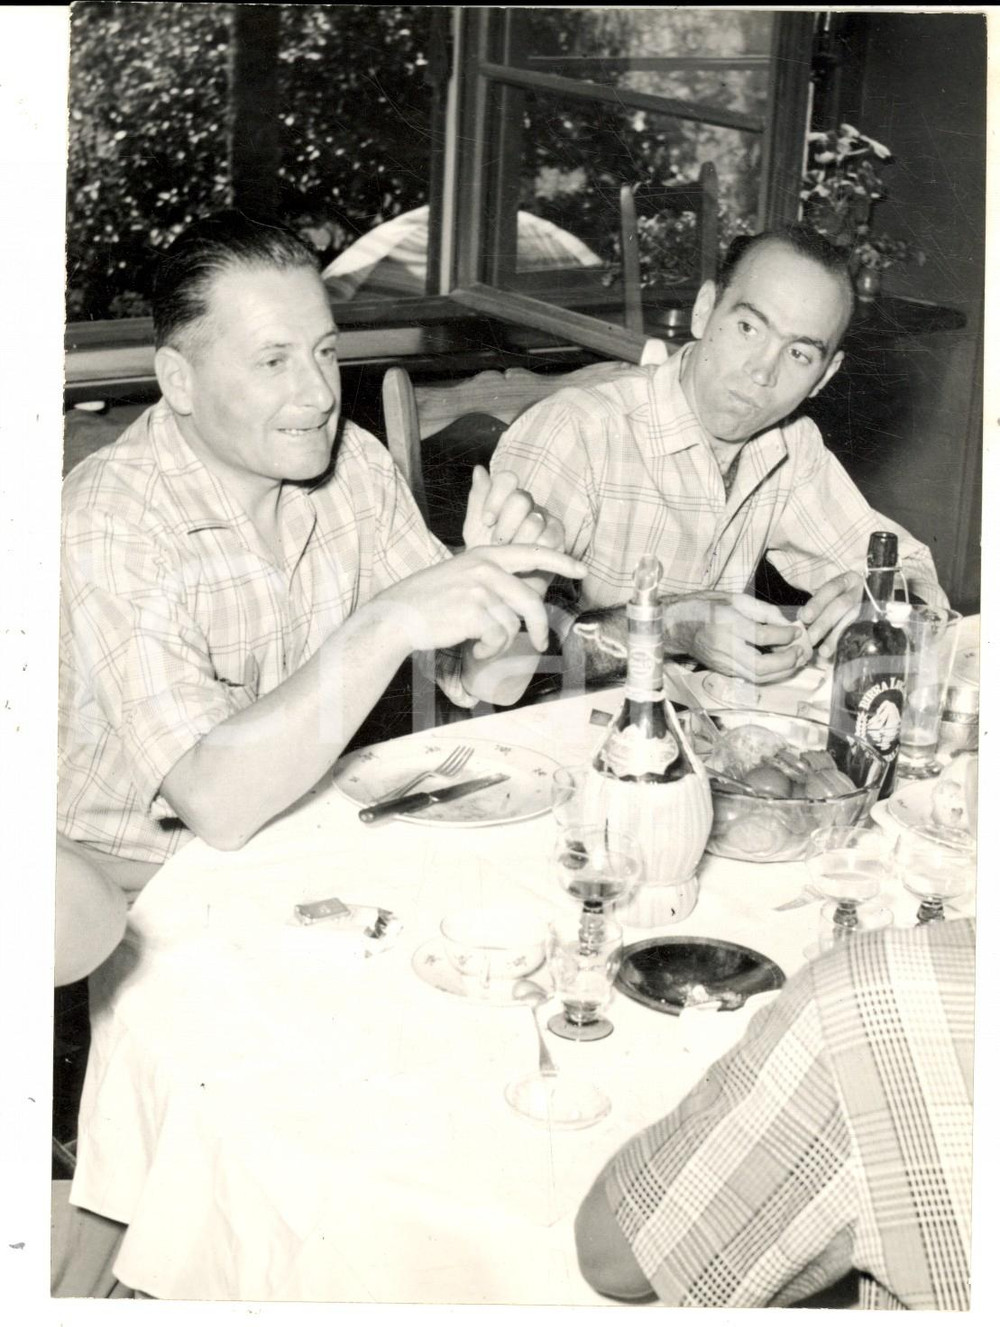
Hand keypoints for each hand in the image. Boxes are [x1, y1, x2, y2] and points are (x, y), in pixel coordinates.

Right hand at [373, 543, 585, 662]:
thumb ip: (490, 578)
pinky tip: (473, 647)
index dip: (560, 560)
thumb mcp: (460, 575)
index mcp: (484, 556)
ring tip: (482, 643)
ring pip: (513, 624)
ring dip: (501, 643)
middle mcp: (484, 568)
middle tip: (541, 644)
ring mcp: (479, 589)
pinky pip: (498, 638)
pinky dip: (488, 650)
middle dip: (540, 627)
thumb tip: (524, 597)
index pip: (531, 552)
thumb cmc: (428, 601)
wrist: (397, 615)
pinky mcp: (473, 612)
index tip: (582, 569)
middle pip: (530, 601)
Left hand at [463, 465, 567, 601]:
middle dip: (505, 525)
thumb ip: (477, 500)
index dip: (495, 499)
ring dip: (518, 542)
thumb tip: (479, 469)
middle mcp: (529, 505)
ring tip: (510, 554)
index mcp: (508, 497)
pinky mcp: (558, 538)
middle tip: (498, 543)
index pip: (507, 480)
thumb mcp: (474, 528)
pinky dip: (533, 552)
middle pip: (521, 499)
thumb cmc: (486, 556)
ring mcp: (546, 520)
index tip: (486, 521)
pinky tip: (525, 560)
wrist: (499, 585)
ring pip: (534, 520)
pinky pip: (549, 538)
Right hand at [662, 592, 809, 682]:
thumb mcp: (735, 599)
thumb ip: (763, 611)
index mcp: (727, 623)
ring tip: (796, 660)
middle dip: (787, 661)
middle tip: (800, 651)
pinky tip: (782, 665)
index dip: (784, 636)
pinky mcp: (724, 672)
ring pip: (758, 677)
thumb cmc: (706, 608)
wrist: (677, 626)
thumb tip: (787, 624)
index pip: (761, 635)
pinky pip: (752, 678)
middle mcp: (724, 647)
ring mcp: (723, 663)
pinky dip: (772, 674)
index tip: (796, 631)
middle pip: (761, 665)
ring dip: (782, 672)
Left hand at [799, 571, 863, 660]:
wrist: (867, 596)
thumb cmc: (841, 596)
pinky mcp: (873, 620)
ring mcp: (869, 606)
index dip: (817, 603)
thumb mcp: (830, 594)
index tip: (805, 617)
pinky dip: (844, 643)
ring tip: (823, 651)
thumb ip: (816, 604)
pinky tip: (835, 653)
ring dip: (835, 637)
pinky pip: (860, 633)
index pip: (832, 588)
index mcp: (848, 580)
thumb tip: (802, 618)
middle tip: (810, 638)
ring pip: (853, 621)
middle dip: (824, 622)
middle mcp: (860, 591)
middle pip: (842, 605)